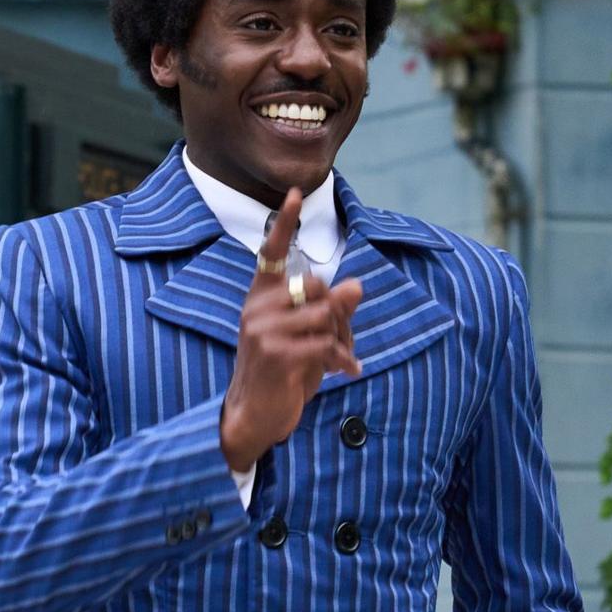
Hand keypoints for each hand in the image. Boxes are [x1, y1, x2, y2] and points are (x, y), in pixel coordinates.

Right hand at [220, 184, 362, 473]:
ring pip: (325, 314)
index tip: (296, 194)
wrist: (254, 417)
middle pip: (316, 286)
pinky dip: (342, 359)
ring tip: (343, 359)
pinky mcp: (278, 353)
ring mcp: (265, 330)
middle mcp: (258, 309)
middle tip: (342, 340)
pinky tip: (345, 372)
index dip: (285, 224)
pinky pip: (325, 343)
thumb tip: (357, 285)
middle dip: (339, 312)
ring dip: (343, 339)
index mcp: (260, 299)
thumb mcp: (306, 338)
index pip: (270, 254)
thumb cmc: (280, 375)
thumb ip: (329, 311)